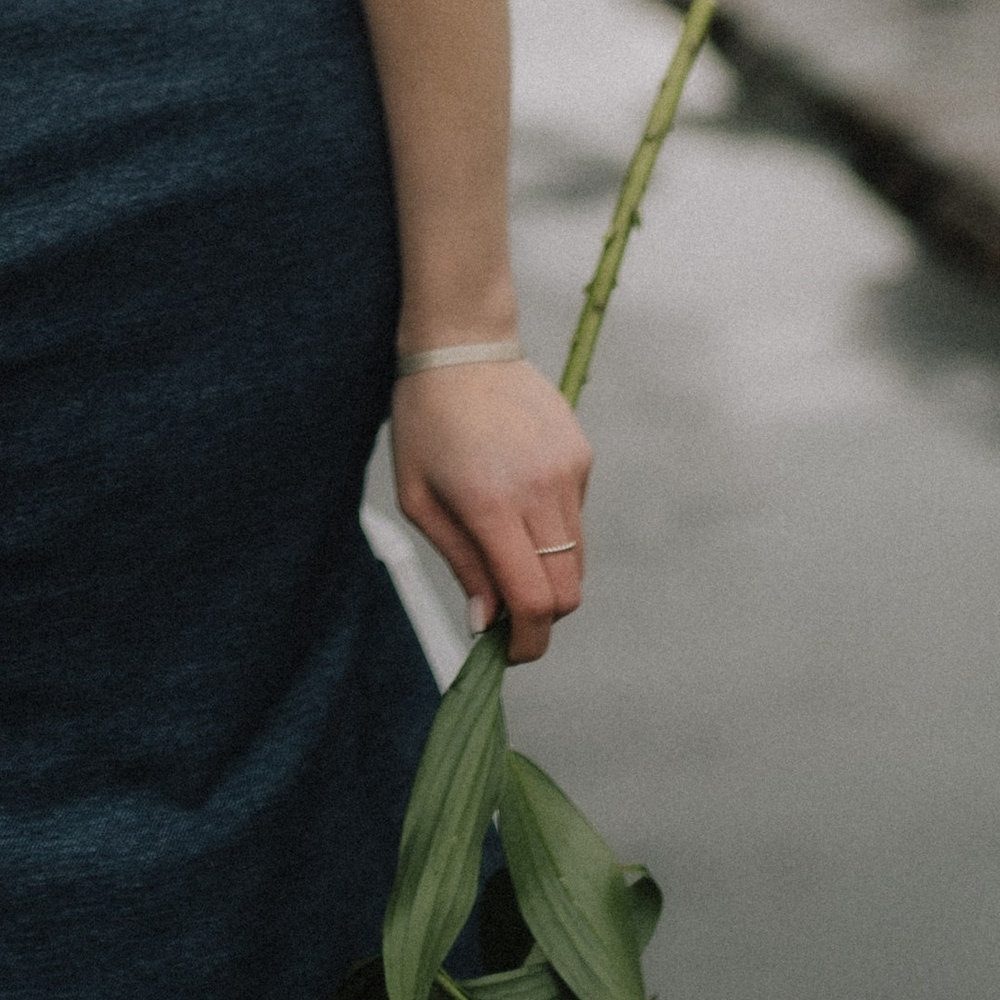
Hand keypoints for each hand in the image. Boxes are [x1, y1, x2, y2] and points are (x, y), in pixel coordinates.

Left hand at [391, 359, 590, 666]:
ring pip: (576, 559)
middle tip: (509, 619)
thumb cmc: (425, 421)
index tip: (509, 655)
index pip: (532, 599)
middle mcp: (539, 490)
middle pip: (567, 591)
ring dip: (547, 574)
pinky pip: (575, 518)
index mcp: (490, 504)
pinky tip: (515, 494)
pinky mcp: (582, 456)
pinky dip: (551, 530)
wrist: (461, 344)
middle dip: (542, 618)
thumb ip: (460, 562)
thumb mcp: (418, 497)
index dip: (527, 641)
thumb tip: (487, 622)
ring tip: (504, 547)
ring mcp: (568, 472)